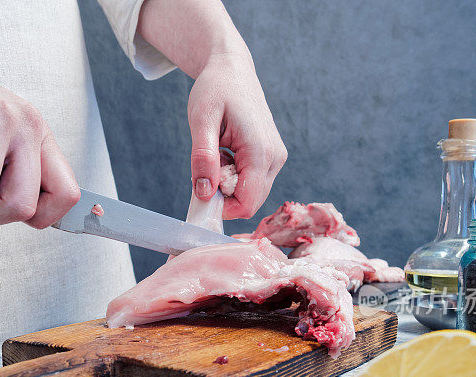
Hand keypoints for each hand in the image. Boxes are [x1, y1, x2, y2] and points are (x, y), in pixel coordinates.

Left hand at [187, 51, 286, 218]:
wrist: (232, 70)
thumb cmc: (216, 89)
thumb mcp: (201, 119)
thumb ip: (203, 157)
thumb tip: (204, 193)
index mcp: (260, 150)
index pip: (246, 203)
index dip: (221, 208)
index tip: (200, 192)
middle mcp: (275, 158)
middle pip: (249, 203)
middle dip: (222, 196)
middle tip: (204, 168)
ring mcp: (276, 159)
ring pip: (250, 195)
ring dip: (227, 185)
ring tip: (217, 154)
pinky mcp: (272, 158)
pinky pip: (251, 183)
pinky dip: (232, 177)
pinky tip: (225, 154)